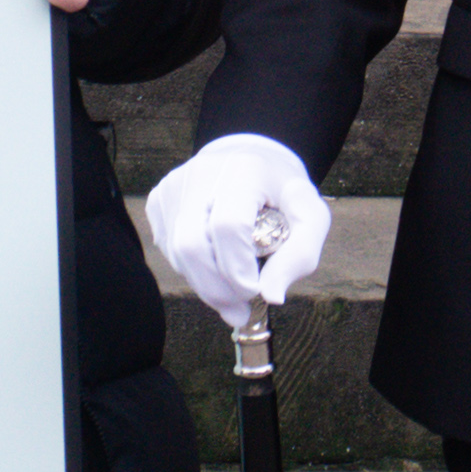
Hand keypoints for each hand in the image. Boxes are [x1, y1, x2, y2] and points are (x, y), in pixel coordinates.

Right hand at [143, 133, 331, 332]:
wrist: (255, 163)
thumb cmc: (284, 197)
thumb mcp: (311, 218)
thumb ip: (300, 255)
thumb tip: (271, 296)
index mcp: (244, 170)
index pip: (228, 226)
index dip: (237, 269)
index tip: (254, 292)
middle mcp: (201, 172)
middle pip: (191, 245)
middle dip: (216, 289)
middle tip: (240, 308)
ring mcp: (175, 185)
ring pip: (176, 253)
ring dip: (205, 283)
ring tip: (233, 286)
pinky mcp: (159, 198)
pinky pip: (168, 248)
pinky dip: (192, 268)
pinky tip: (215, 260)